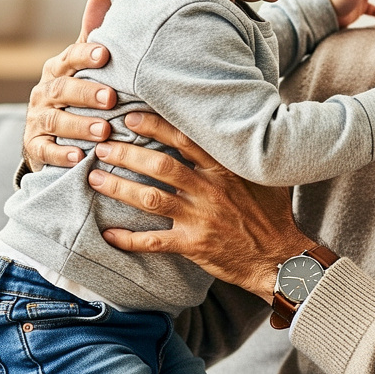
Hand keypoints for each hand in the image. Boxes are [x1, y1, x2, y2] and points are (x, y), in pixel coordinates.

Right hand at [23, 0, 116, 170]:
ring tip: (103, 131)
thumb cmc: (75, 94)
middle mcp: (44, 93)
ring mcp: (37, 120)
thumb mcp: (81, 65)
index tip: (106, 54)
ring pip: (55, 121)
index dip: (86, 55)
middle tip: (111, 98)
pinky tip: (79, 158)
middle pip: (62, 90)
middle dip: (86, 93)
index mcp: (58, 69)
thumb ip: (91, 35)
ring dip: (79, 126)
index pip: (70, 58)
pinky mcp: (35, 147)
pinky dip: (61, 155)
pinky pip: (44, 151)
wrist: (48, 134)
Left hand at [87, 112, 313, 298]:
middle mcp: (209, 189)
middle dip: (126, 153)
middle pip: (159, 165)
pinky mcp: (193, 244)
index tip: (130, 118)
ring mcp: (199, 217)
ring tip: (95, 178)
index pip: (184, 138)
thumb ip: (241, 154)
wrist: (279, 256)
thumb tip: (234, 125)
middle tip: (102, 146)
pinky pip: (153, 241)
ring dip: (118, 187)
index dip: (154, 125)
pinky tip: (108, 234)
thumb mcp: (263, 175)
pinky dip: (128, 239)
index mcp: (225, 168)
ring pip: (149, 198)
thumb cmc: (271, 214)